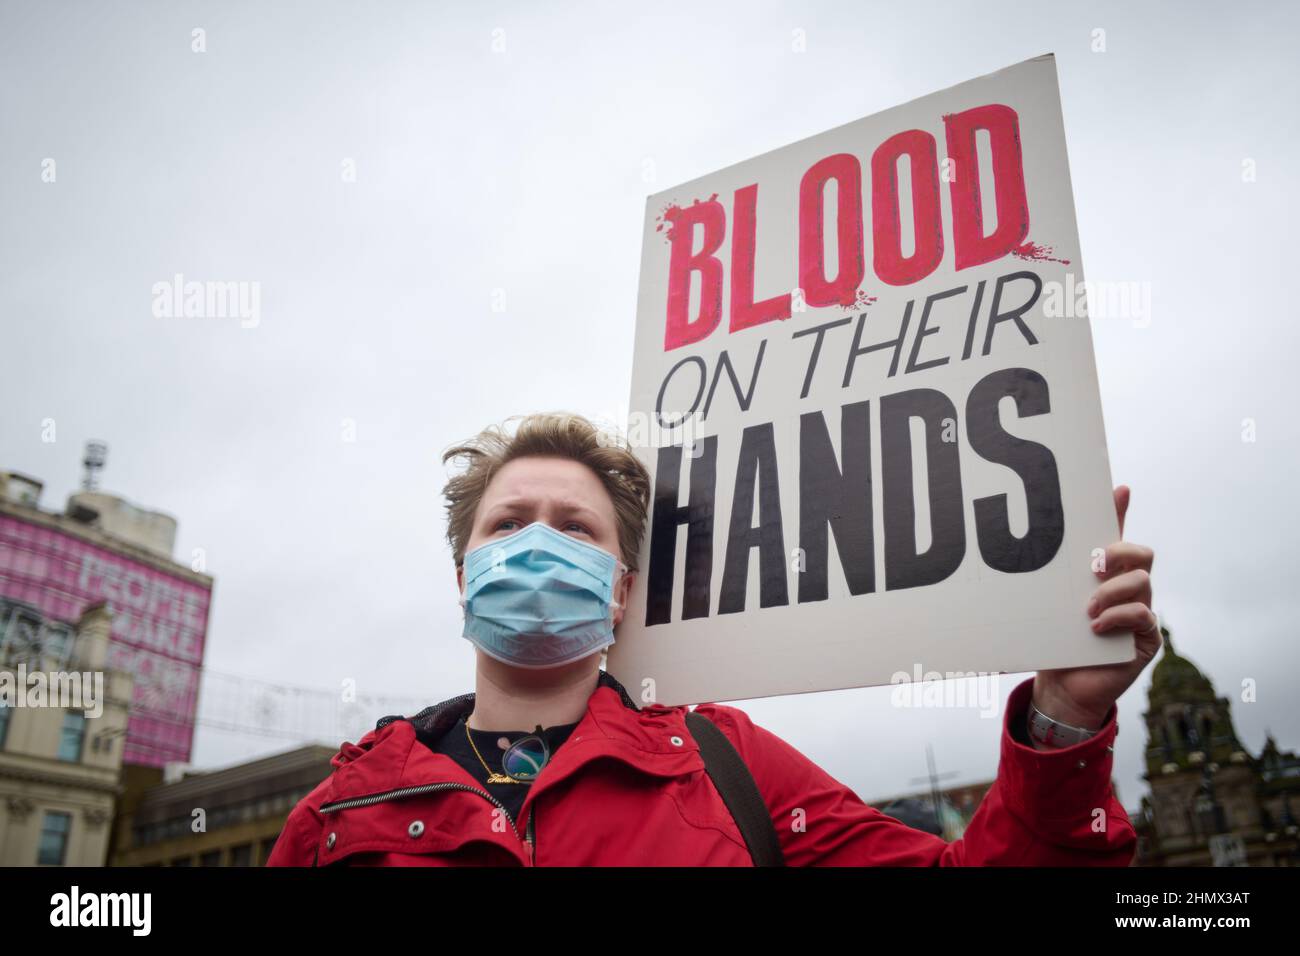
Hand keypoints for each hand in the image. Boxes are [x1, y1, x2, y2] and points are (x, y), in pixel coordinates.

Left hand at [1032, 485, 1159, 729]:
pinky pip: (1143, 615)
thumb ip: (1047, 582)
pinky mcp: (1146, 638)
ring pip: (1142, 582)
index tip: (1119, 489)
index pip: (1116, 535)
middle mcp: (1126, 589)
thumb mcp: (1048, 606)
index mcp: (1104, 576)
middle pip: (1141, 554)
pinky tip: (1095, 627)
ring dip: (1112, 591)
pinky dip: (1118, 617)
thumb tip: (1021, 551)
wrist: (1062, 688)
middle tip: (1093, 565)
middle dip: (1119, 552)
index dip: (1120, 510)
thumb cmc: (1054, 642)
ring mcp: (1140, 612)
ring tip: (1087, 609)